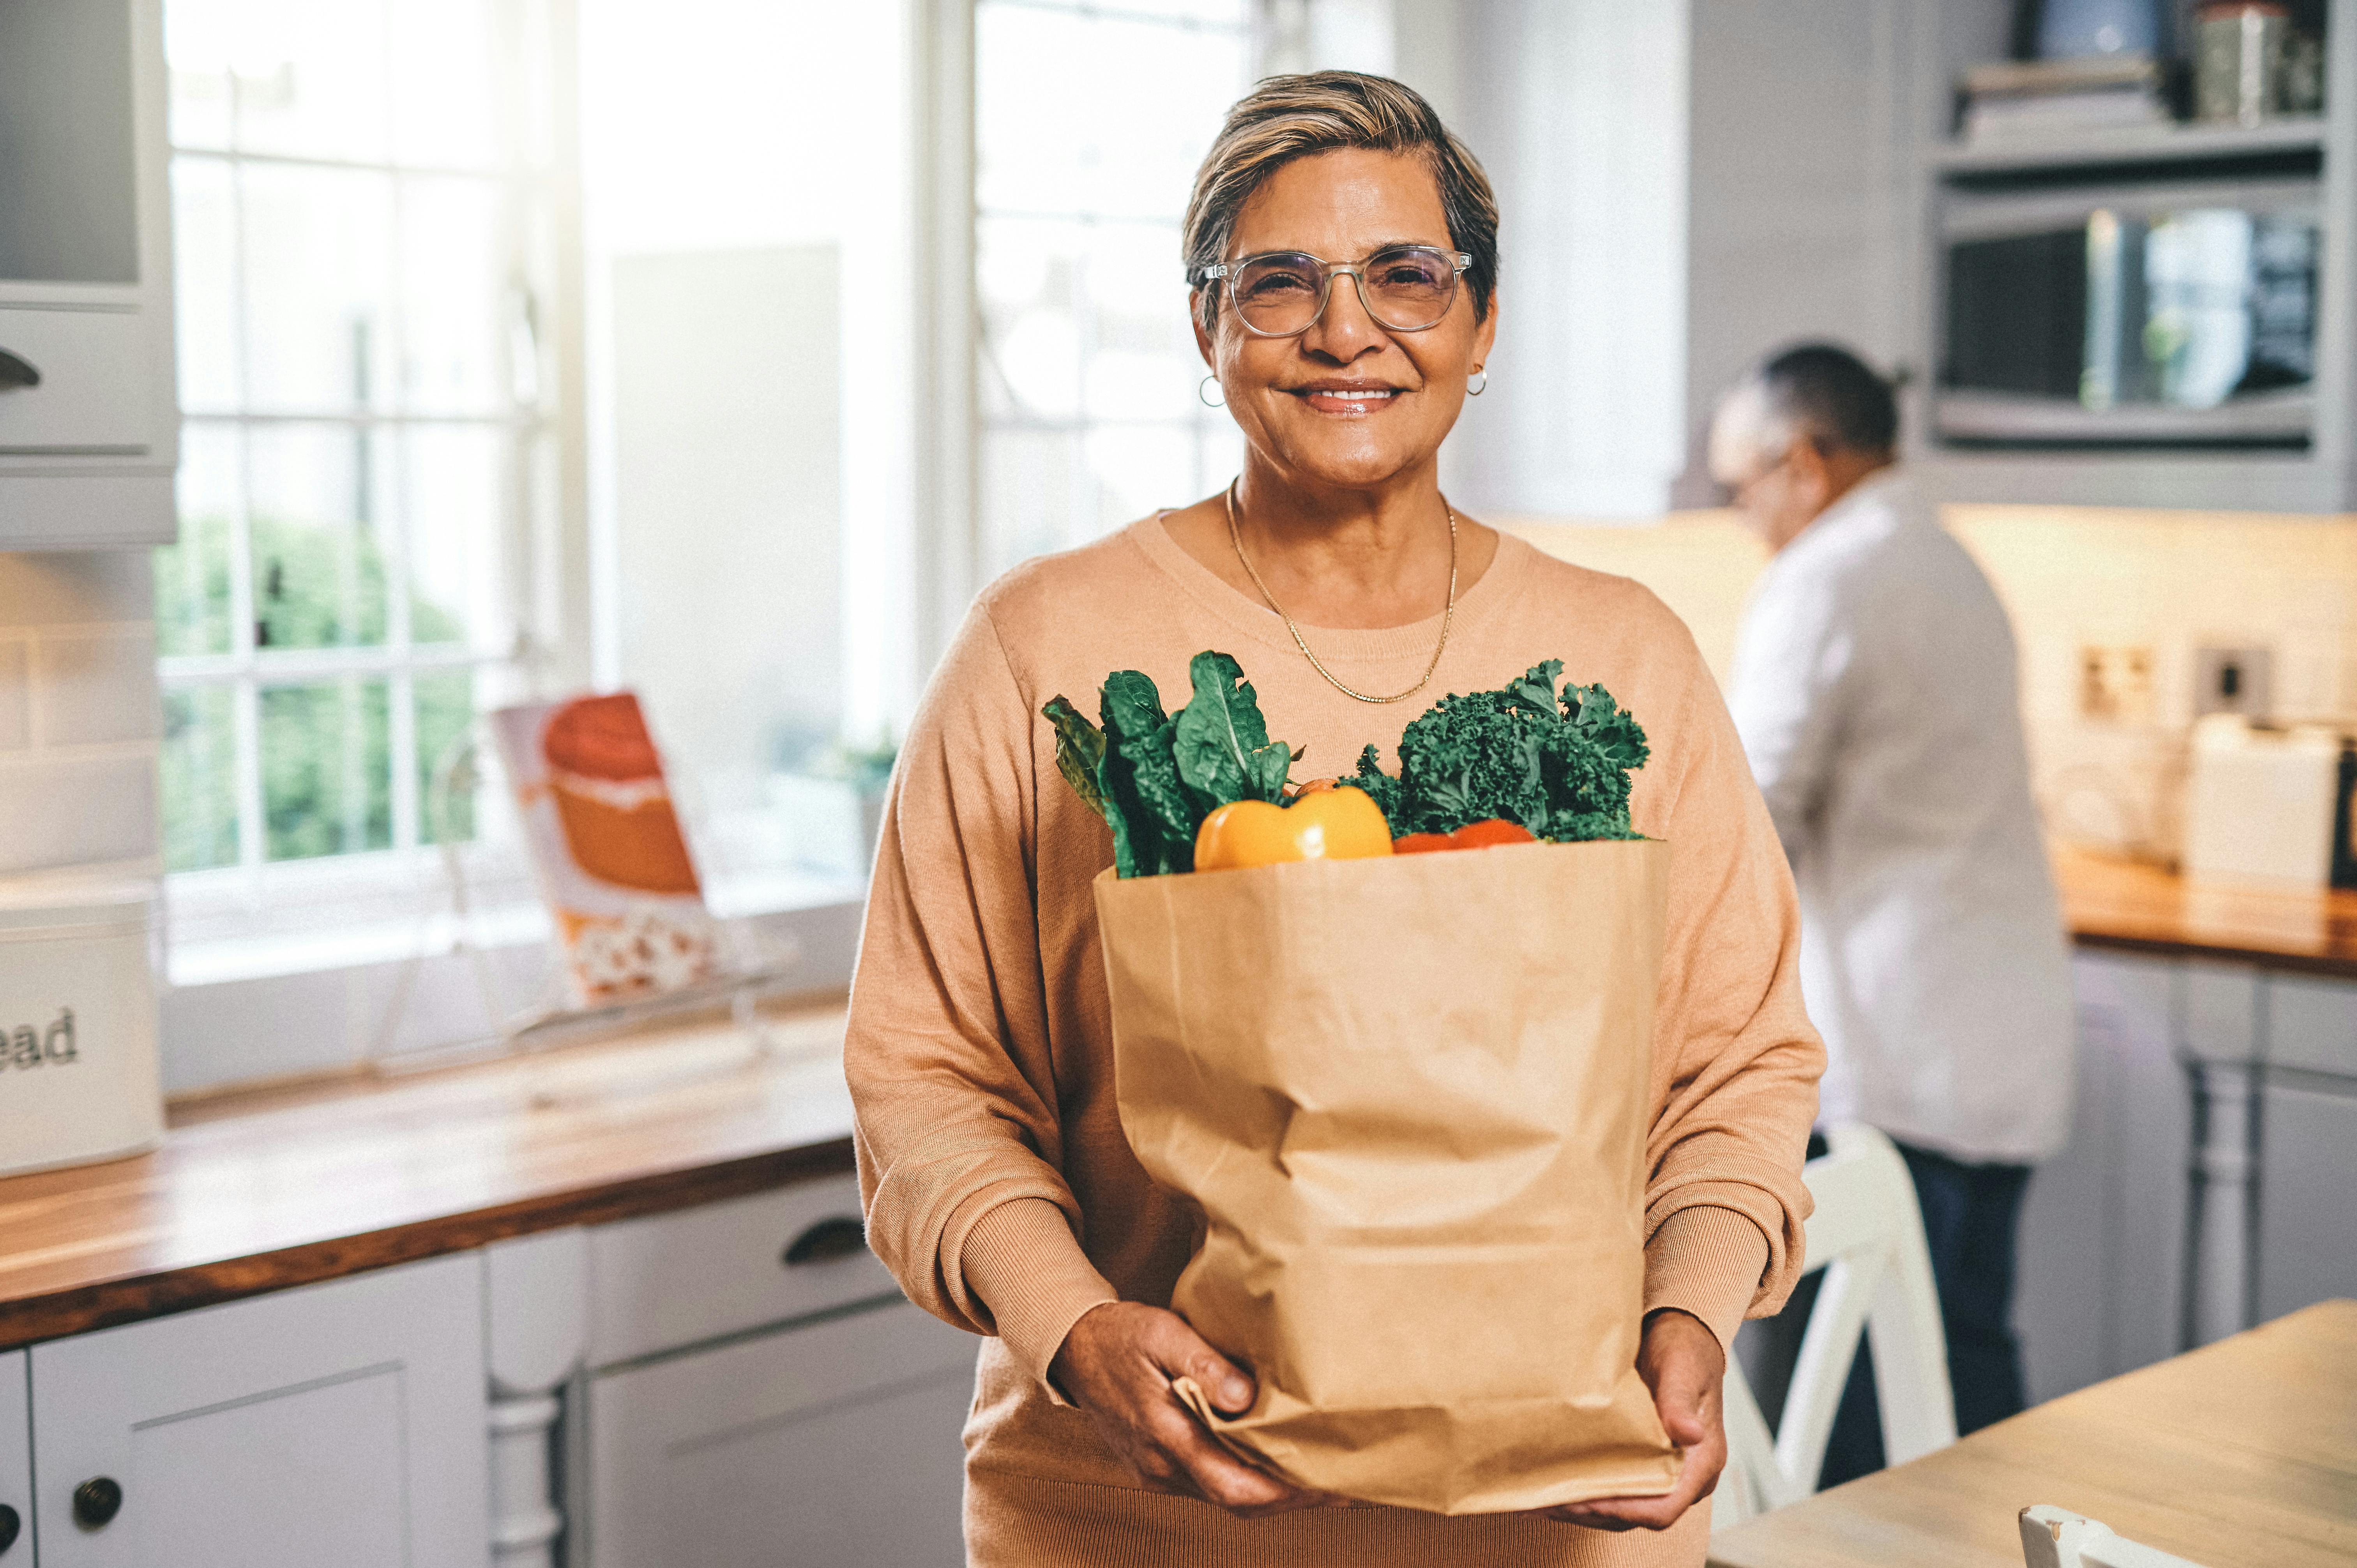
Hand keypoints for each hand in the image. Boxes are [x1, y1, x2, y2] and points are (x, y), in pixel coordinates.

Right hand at [1049, 1301, 1332, 1517]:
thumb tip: (1247, 1397)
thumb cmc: (1118, 1335)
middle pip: (1236, 1502)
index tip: (1326, 1484)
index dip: (1283, 1493)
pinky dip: (1245, 1483)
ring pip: (1224, 1499)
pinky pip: (1209, 1486)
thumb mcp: (1160, 1331)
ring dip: (1270, 1494)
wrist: (1071, 1348)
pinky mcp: (1156, 1468)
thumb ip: (1203, 1362)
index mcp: (1164, 1435)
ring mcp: (1156, 1472)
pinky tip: (1270, 1464)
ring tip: (1317, 1477)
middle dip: (1290, 1500)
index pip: (1232, 1485)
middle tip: (1341, 1487)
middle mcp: (1161, 1466)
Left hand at [1540, 1308, 1727, 1531]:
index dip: (1622, 1509)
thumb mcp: (1682, 1369)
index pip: (1663, 1507)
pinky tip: (1551, 1486)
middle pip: (1636, 1514)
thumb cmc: (1683, 1351)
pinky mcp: (1641, 1464)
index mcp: (1701, 1461)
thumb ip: (1680, 1402)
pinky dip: (1584, 1492)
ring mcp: (1662, 1473)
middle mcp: (1684, 1477)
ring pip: (1621, 1509)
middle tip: (1546, 1499)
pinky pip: (1614, 1490)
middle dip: (1590, 1511)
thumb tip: (1690, 1433)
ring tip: (1537, 1498)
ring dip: (1581, 1507)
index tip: (1584, 1499)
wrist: (1680, 1335)